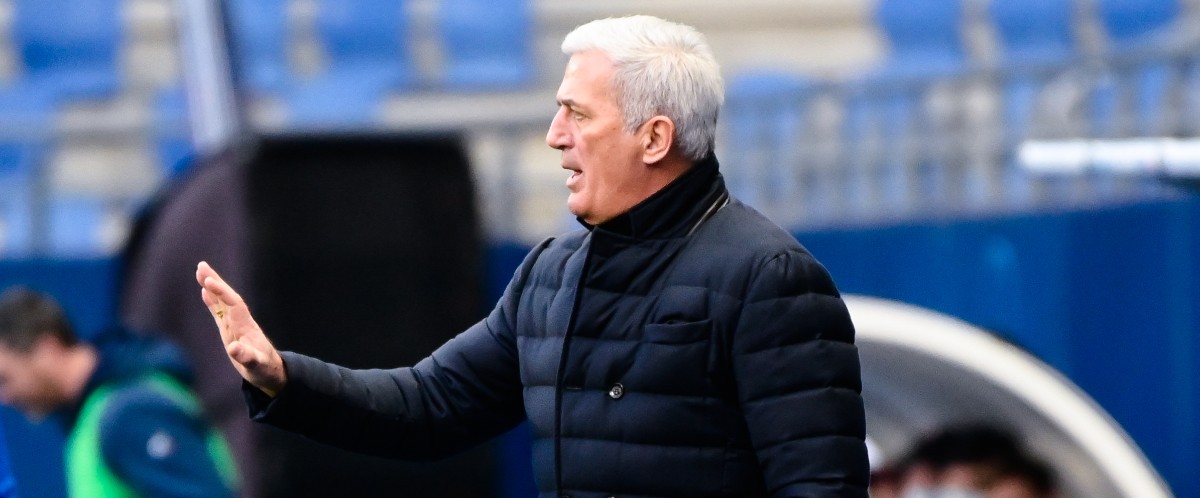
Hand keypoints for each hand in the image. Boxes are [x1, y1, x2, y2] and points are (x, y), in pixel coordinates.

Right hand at [196, 261, 285, 396]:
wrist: (270, 370)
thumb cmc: (263, 368)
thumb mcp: (256, 365)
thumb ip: (246, 357)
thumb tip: (233, 348)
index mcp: (245, 327)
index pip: (233, 304)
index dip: (222, 293)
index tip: (209, 281)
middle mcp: (240, 321)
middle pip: (227, 297)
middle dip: (216, 282)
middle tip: (201, 266)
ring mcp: (235, 324)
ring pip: (222, 301)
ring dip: (212, 286)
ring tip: (200, 271)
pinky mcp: (230, 329)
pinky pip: (219, 311)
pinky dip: (212, 301)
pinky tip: (204, 291)